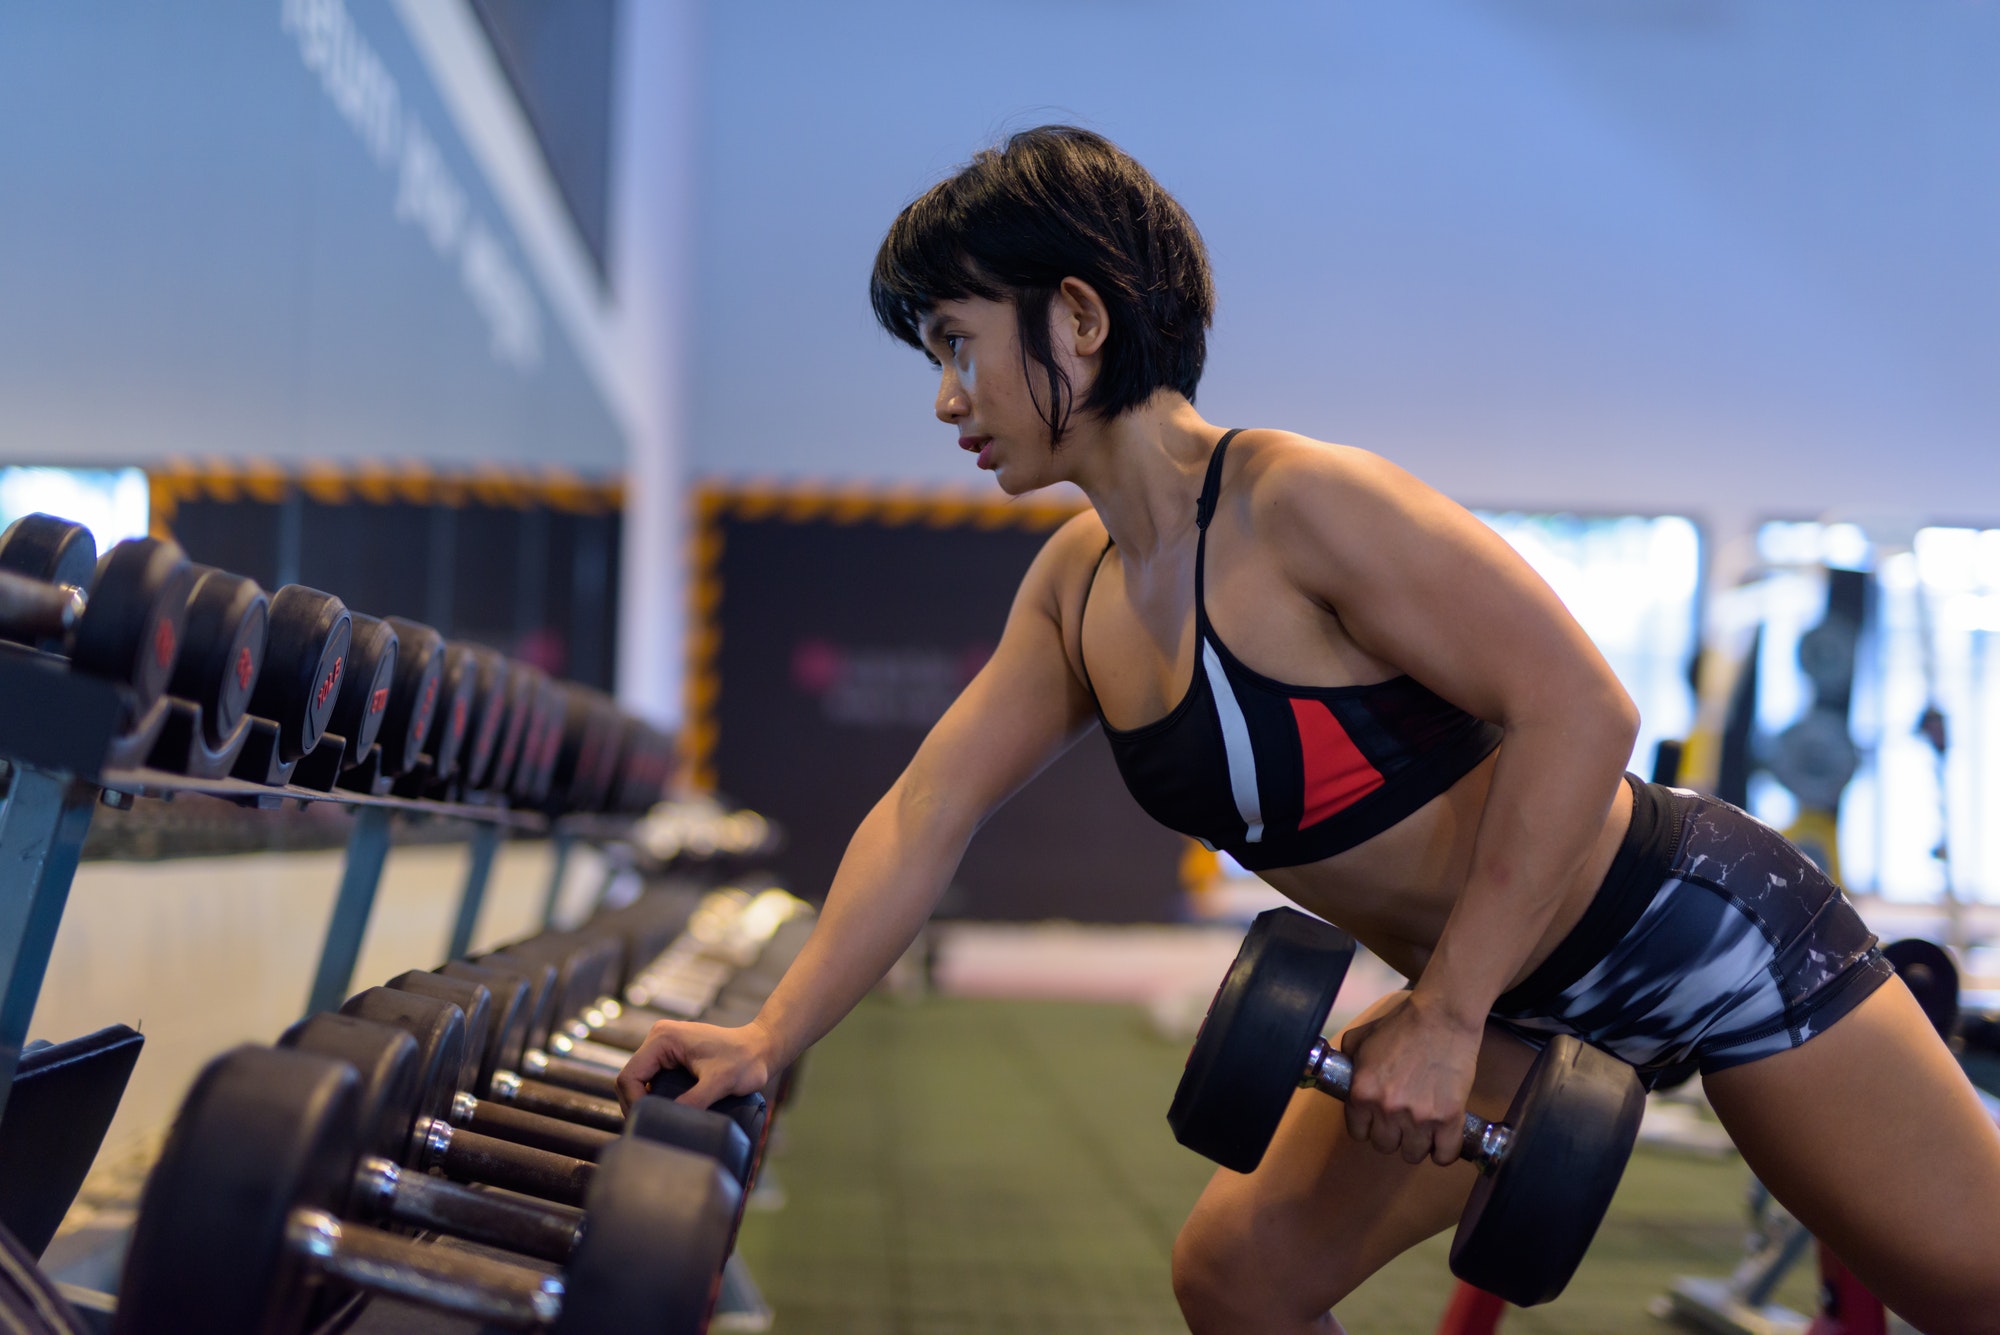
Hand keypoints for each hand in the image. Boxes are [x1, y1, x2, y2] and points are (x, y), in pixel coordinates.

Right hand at [615, 1016, 777, 1114]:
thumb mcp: (719, 1083)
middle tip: (651, 1128)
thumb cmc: (744, 1061)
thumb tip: (669, 1123)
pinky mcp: (672, 1056)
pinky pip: (652, 1080)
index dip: (633, 1104)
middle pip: (631, 1079)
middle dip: (637, 1105)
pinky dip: (654, 1097)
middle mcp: (658, 1038)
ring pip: (640, 1081)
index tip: (650, 1123)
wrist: (761, 1048)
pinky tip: (664, 1113)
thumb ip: (693, 1102)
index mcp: (662, 1038)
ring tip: (657, 1124)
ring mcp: (664, 1047)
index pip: (629, 1077)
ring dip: (645, 1103)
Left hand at [1338, 992, 1481, 1166]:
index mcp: (1362, 1093)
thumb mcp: (1359, 1039)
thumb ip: (1347, 1063)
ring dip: (1417, 1144)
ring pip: (1412, 1154)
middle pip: (1384, 1146)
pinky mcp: (1449, 1118)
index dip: (1368, 1126)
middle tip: (1402, 1120)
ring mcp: (1419, 1117)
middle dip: (1392, 1135)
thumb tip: (1342, 1077)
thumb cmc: (1401, 1025)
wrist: (1442, 1017)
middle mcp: (1387, 1109)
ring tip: (1423, 1129)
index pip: (1358, 1133)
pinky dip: (1444, 1152)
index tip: (1378, 1119)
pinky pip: (1444, 1155)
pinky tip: (1442, 1140)